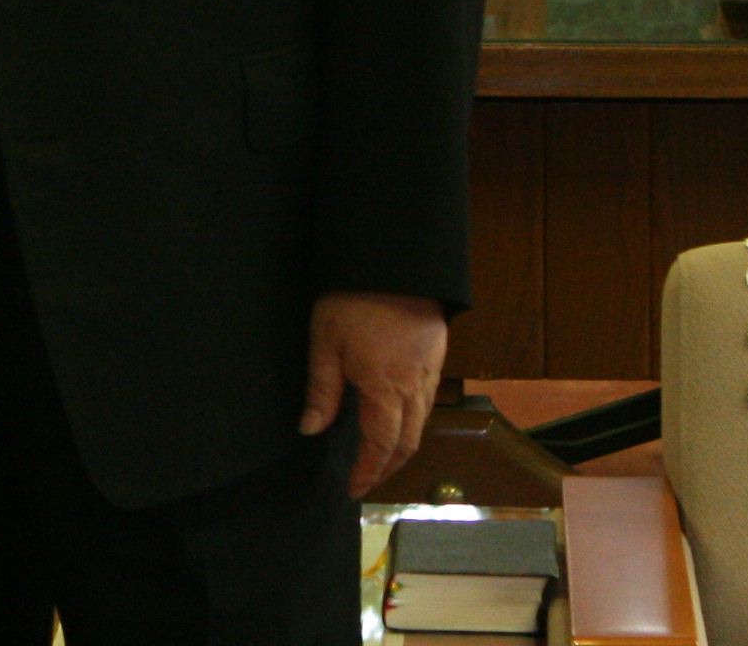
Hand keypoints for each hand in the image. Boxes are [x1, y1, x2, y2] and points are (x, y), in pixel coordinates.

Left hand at [303, 289, 446, 497]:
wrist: (394, 259)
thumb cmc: (353, 299)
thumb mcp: (324, 342)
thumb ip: (322, 390)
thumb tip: (311, 429)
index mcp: (385, 388)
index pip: (382, 446)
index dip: (369, 471)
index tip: (354, 488)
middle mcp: (414, 386)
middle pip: (408, 442)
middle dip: (388, 467)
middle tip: (367, 480)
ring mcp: (429, 370)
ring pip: (422, 422)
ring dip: (403, 446)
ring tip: (380, 457)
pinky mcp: (437, 354)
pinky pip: (428, 400)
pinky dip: (414, 420)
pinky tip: (397, 417)